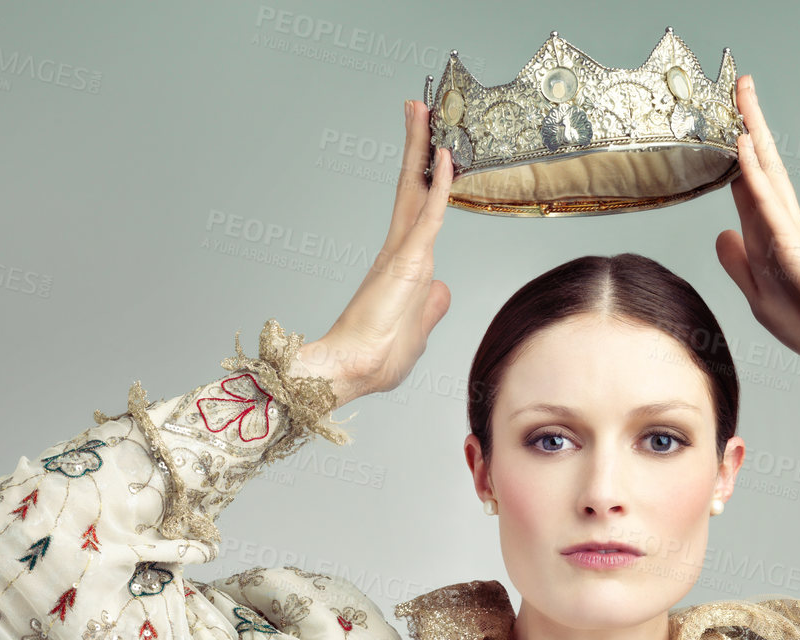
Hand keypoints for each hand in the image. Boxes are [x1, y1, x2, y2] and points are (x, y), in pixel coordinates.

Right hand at [291, 99, 454, 405]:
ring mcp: (402, 254)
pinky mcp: (407, 262)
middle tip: (419, 107)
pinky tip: (447, 157)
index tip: (432, 150)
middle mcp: (400, 252)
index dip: (425, 179)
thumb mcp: (418, 330)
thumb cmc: (377, 359)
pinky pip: (429, 215)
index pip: (417, 210)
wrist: (352, 371)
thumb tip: (442, 290)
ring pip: (417, 189)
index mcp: (402, 267)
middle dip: (417, 146)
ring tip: (424, 110)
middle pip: (411, 187)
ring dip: (422, 148)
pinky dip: (439, 186)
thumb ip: (430, 307)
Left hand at [715, 75, 799, 374]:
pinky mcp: (794, 245)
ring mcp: (790, 231)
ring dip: (752, 132)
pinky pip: (769, 203)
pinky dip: (755, 174)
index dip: (734, 158)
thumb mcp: (760, 296)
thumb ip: (740, 265)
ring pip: (766, 173)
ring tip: (741, 95)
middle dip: (749, 125)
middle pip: (761, 166)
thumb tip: (723, 234)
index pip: (748, 190)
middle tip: (739, 85)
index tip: (721, 127)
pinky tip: (744, 147)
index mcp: (772, 239)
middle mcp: (782, 226)